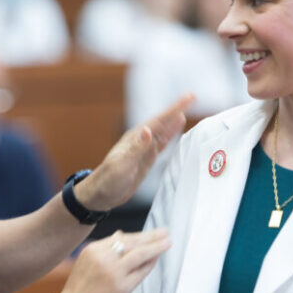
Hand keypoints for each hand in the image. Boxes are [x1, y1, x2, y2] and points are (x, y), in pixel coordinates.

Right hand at [51, 229, 170, 292]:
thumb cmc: (78, 291)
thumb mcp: (86, 263)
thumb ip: (103, 249)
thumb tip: (120, 234)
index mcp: (93, 249)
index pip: (120, 238)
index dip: (137, 235)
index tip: (149, 233)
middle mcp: (103, 258)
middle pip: (132, 242)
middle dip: (151, 236)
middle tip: (164, 231)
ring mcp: (113, 272)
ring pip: (140, 254)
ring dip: (156, 246)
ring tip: (167, 241)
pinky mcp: (122, 287)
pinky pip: (141, 272)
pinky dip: (150, 264)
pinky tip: (157, 259)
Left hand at [75, 93, 194, 210]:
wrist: (100, 195)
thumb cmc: (108, 181)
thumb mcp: (122, 166)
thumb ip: (136, 149)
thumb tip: (148, 130)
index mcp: (135, 139)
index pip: (159, 120)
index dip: (174, 109)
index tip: (189, 97)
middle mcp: (140, 140)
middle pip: (162, 122)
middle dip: (177, 109)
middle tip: (192, 96)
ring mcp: (144, 150)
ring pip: (163, 131)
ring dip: (174, 120)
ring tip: (186, 109)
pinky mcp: (146, 159)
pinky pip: (161, 144)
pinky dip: (170, 135)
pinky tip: (175, 130)